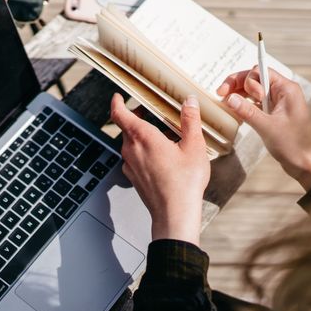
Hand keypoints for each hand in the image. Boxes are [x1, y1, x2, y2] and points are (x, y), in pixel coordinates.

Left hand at [110, 93, 210, 244]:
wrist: (174, 213)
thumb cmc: (183, 182)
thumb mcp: (194, 146)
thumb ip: (190, 121)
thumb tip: (189, 102)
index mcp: (142, 137)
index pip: (119, 114)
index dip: (117, 103)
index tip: (118, 96)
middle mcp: (131, 149)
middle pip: (127, 127)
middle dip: (137, 117)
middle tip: (150, 112)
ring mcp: (130, 165)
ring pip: (131, 143)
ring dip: (142, 135)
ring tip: (164, 135)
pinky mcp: (133, 177)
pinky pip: (135, 158)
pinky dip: (144, 151)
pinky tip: (162, 156)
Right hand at [217, 66, 310, 190]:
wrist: (306, 163)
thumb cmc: (295, 145)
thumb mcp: (268, 127)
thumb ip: (247, 111)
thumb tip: (229, 98)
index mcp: (286, 89)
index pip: (261, 72)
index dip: (248, 81)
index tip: (244, 97)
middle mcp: (281, 92)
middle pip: (254, 79)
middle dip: (237, 84)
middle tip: (221, 93)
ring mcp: (276, 102)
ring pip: (252, 90)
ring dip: (238, 93)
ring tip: (225, 102)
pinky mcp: (272, 113)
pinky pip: (254, 102)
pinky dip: (243, 104)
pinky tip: (234, 110)